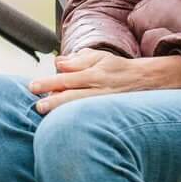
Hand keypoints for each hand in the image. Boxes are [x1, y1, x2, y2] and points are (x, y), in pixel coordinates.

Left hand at [30, 48, 180, 113]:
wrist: (147, 81)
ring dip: (63, 113)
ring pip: (82, 109)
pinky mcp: (110, 113)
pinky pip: (91, 117)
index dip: (49, 82)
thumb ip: (78, 60)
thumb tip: (58, 62)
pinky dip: (77, 119)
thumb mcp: (99, 57)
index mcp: (95, 74)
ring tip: (46, 115)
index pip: (68, 78)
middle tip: (38, 106)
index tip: (33, 87)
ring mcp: (106, 103)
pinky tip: (64, 124)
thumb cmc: (116, 68)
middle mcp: (100, 89)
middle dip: (54, 102)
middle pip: (73, 96)